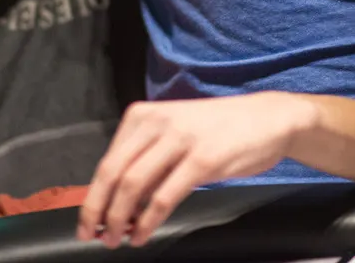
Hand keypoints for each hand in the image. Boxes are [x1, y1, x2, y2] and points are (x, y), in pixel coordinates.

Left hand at [77, 92, 316, 247]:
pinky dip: (148, 221)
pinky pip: (164, 197)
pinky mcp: (202, 159)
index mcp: (143, 115)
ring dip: (119, 219)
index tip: (87, 220)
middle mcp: (156, 122)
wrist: (268, 118)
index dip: (92, 197)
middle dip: (97, 211)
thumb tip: (118, 199)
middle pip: (113, 174)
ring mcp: (179, 139)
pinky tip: (144, 234)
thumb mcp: (175, 131)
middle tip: (93, 236)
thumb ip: (147, 157)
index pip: (107, 161)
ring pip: (133, 186)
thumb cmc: (221, 129)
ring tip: (117, 239)